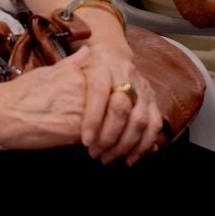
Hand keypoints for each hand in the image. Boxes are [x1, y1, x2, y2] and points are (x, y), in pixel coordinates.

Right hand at [0, 44, 162, 165]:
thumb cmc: (19, 96)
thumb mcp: (48, 72)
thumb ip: (72, 64)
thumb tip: (88, 50)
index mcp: (82, 73)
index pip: (119, 88)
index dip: (131, 107)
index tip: (136, 120)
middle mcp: (86, 87)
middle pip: (124, 106)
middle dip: (135, 127)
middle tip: (139, 143)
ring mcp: (83, 107)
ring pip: (118, 124)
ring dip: (124, 142)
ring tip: (123, 155)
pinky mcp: (76, 128)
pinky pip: (103, 140)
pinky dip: (110, 150)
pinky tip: (108, 158)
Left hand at [77, 40, 162, 164]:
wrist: (112, 56)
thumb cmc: (87, 68)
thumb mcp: (74, 65)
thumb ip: (67, 71)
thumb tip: (60, 83)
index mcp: (103, 63)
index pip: (99, 90)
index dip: (94, 118)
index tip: (86, 141)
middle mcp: (126, 72)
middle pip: (121, 108)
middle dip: (108, 136)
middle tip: (94, 153)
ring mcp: (142, 86)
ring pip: (139, 119)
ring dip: (124, 145)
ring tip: (107, 158)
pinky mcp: (153, 100)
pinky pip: (154, 125)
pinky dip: (143, 145)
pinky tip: (129, 158)